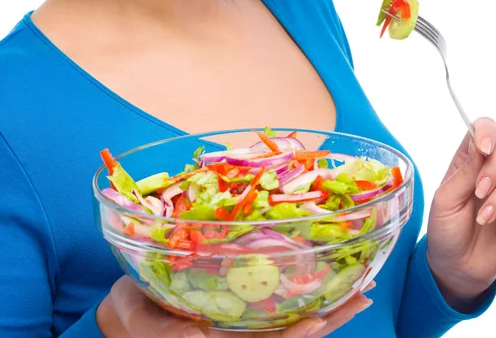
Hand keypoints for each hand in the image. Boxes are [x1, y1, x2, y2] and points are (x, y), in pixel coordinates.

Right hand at [96, 275, 373, 337]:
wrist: (125, 306)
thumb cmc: (130, 313)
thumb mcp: (140, 322)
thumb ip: (165, 333)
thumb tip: (198, 337)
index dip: (296, 337)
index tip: (321, 319)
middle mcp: (238, 335)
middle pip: (292, 334)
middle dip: (330, 318)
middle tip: (363, 294)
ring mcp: (242, 320)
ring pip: (290, 316)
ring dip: (326, 304)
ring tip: (358, 285)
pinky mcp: (238, 302)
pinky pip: (275, 298)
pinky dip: (301, 288)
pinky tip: (319, 273)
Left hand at [426, 117, 495, 308]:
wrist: (459, 267)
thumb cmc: (445, 229)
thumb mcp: (446, 200)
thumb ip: (465, 173)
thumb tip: (479, 144)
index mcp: (467, 159)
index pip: (483, 128)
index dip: (488, 133)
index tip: (485, 149)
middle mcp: (489, 169)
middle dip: (494, 169)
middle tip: (480, 191)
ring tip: (484, 216)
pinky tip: (491, 222)